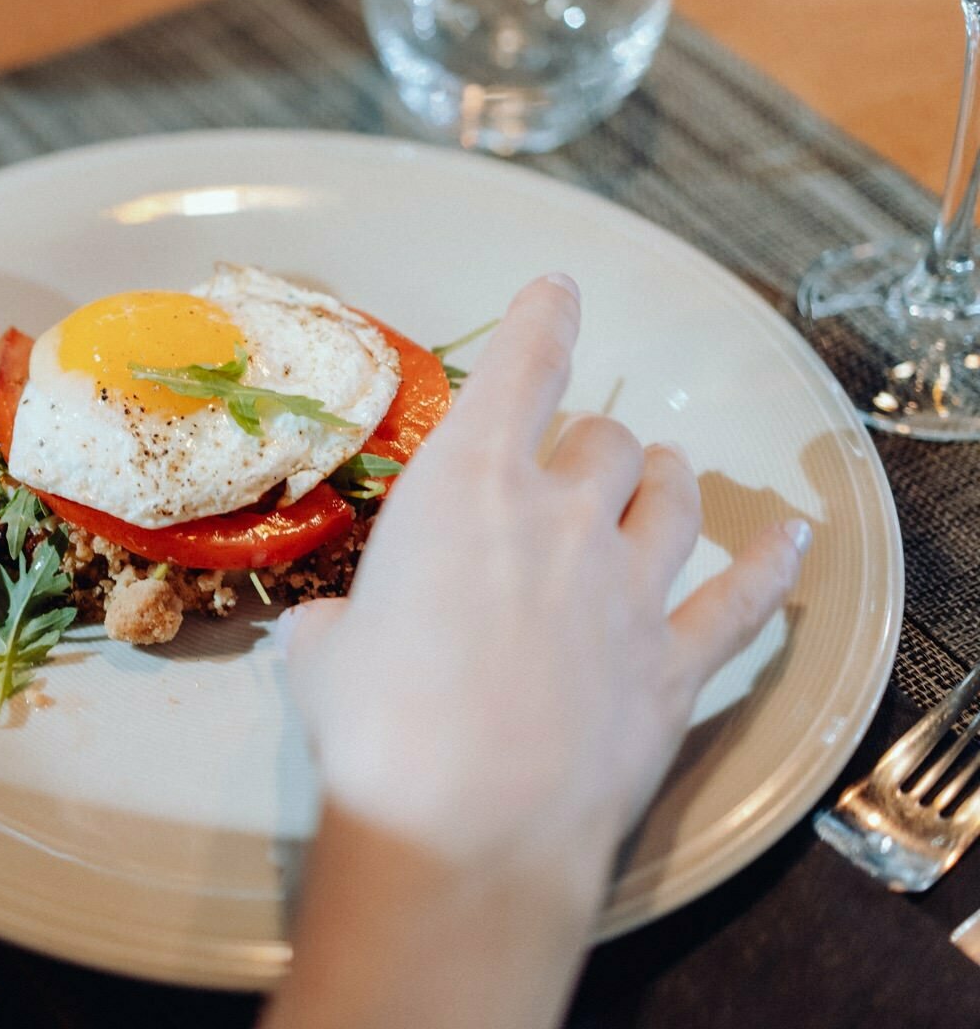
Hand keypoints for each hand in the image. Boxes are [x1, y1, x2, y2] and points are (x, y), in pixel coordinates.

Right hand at [265, 274, 807, 1028]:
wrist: (466, 823)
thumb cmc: (375, 722)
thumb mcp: (324, 653)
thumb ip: (339, 622)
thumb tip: (333, 634)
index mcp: (467, 487)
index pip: (522, 369)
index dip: (544, 318)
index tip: (559, 289)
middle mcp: (563, 516)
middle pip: (603, 443)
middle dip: (588, 443)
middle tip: (570, 461)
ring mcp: (630, 588)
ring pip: (672, 498)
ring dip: (665, 480)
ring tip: (660, 476)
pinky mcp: (674, 664)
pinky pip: (739, 598)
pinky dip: (767, 565)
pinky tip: (788, 541)